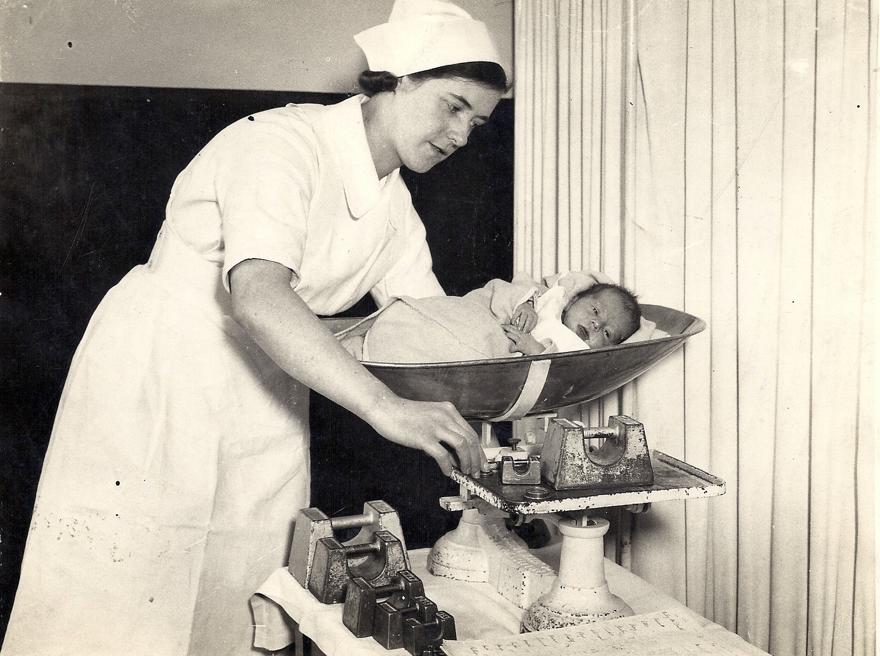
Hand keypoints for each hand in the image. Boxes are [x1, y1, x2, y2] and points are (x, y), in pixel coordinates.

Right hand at [366, 396, 485, 476]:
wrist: (384, 408)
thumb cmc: (404, 414)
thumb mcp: (430, 416)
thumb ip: (443, 430)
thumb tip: (454, 454)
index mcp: (448, 410)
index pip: (471, 432)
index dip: (478, 449)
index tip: (480, 461)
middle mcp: (445, 416)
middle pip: (470, 439)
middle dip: (476, 458)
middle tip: (476, 471)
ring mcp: (435, 426)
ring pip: (462, 446)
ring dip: (466, 462)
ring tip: (464, 472)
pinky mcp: (423, 437)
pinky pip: (442, 454)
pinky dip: (448, 466)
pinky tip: (447, 471)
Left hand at [502, 324, 544, 354]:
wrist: (538, 350)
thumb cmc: (533, 344)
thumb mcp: (528, 337)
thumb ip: (522, 334)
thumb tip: (516, 332)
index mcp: (524, 333)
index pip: (516, 327)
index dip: (510, 325)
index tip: (504, 324)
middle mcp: (522, 335)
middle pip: (513, 329)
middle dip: (506, 327)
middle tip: (501, 326)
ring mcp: (521, 341)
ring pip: (512, 335)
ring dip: (507, 334)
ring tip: (504, 334)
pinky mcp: (520, 347)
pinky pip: (513, 347)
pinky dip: (511, 349)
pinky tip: (510, 349)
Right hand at [511, 303, 537, 331]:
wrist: (526, 304)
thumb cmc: (528, 316)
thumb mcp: (531, 319)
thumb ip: (530, 325)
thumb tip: (527, 334)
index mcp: (535, 316)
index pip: (534, 323)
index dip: (530, 328)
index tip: (527, 333)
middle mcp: (531, 312)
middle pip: (529, 320)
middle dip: (526, 327)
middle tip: (523, 332)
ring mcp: (525, 310)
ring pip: (523, 317)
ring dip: (521, 323)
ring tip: (518, 329)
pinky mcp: (520, 308)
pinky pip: (517, 314)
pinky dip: (514, 319)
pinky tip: (512, 323)